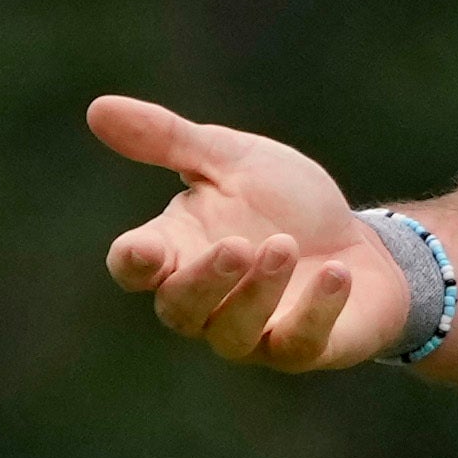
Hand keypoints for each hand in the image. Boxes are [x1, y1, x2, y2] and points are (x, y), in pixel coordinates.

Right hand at [88, 94, 405, 374]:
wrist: (360, 243)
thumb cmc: (283, 203)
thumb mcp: (229, 159)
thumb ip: (168, 140)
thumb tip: (97, 108)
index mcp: (177, 250)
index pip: (134, 267)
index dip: (134, 263)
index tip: (145, 249)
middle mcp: (205, 301)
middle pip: (179, 309)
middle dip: (205, 280)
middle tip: (238, 245)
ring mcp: (252, 333)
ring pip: (233, 333)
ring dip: (259, 292)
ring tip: (287, 246)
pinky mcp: (303, 349)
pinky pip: (298, 344)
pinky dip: (316, 310)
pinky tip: (337, 274)